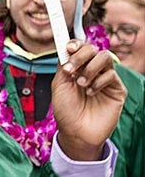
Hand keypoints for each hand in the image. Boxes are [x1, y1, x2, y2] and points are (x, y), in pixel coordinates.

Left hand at [53, 40, 126, 160]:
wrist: (76, 132)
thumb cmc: (66, 111)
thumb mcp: (59, 86)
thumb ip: (63, 67)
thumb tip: (66, 50)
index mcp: (77, 69)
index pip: (80, 49)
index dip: (76, 44)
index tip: (69, 48)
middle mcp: (91, 71)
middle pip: (93, 49)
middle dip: (81, 56)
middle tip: (71, 69)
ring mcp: (105, 79)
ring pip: (105, 58)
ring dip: (91, 68)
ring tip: (81, 84)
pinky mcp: (116, 89)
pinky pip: (111, 75)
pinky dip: (99, 82)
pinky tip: (91, 93)